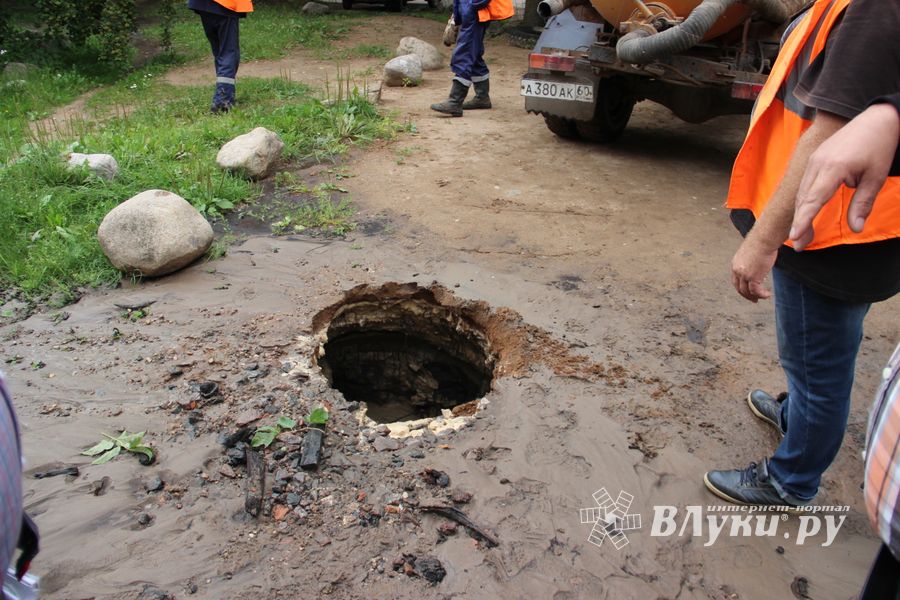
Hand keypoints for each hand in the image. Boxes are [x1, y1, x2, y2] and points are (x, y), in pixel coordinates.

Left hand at [731, 236, 777, 301]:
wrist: (763, 239)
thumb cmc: (761, 242)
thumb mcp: (751, 253)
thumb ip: (751, 261)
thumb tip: (758, 265)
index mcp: (735, 264)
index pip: (735, 280)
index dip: (741, 288)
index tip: (748, 292)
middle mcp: (737, 270)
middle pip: (739, 288)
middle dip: (747, 295)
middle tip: (754, 300)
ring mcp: (744, 274)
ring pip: (747, 291)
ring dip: (755, 296)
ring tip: (763, 297)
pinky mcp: (753, 277)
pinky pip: (756, 291)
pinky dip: (762, 295)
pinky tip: (768, 295)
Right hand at [790, 103, 899, 250]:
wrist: (877, 119)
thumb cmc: (879, 147)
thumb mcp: (876, 177)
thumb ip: (863, 204)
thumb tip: (856, 228)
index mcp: (834, 167)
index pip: (813, 199)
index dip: (803, 220)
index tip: (794, 237)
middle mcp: (818, 163)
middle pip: (803, 198)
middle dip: (800, 223)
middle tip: (799, 246)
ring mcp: (814, 159)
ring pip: (802, 192)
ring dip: (801, 214)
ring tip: (802, 235)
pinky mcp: (815, 158)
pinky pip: (805, 183)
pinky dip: (804, 201)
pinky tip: (806, 213)